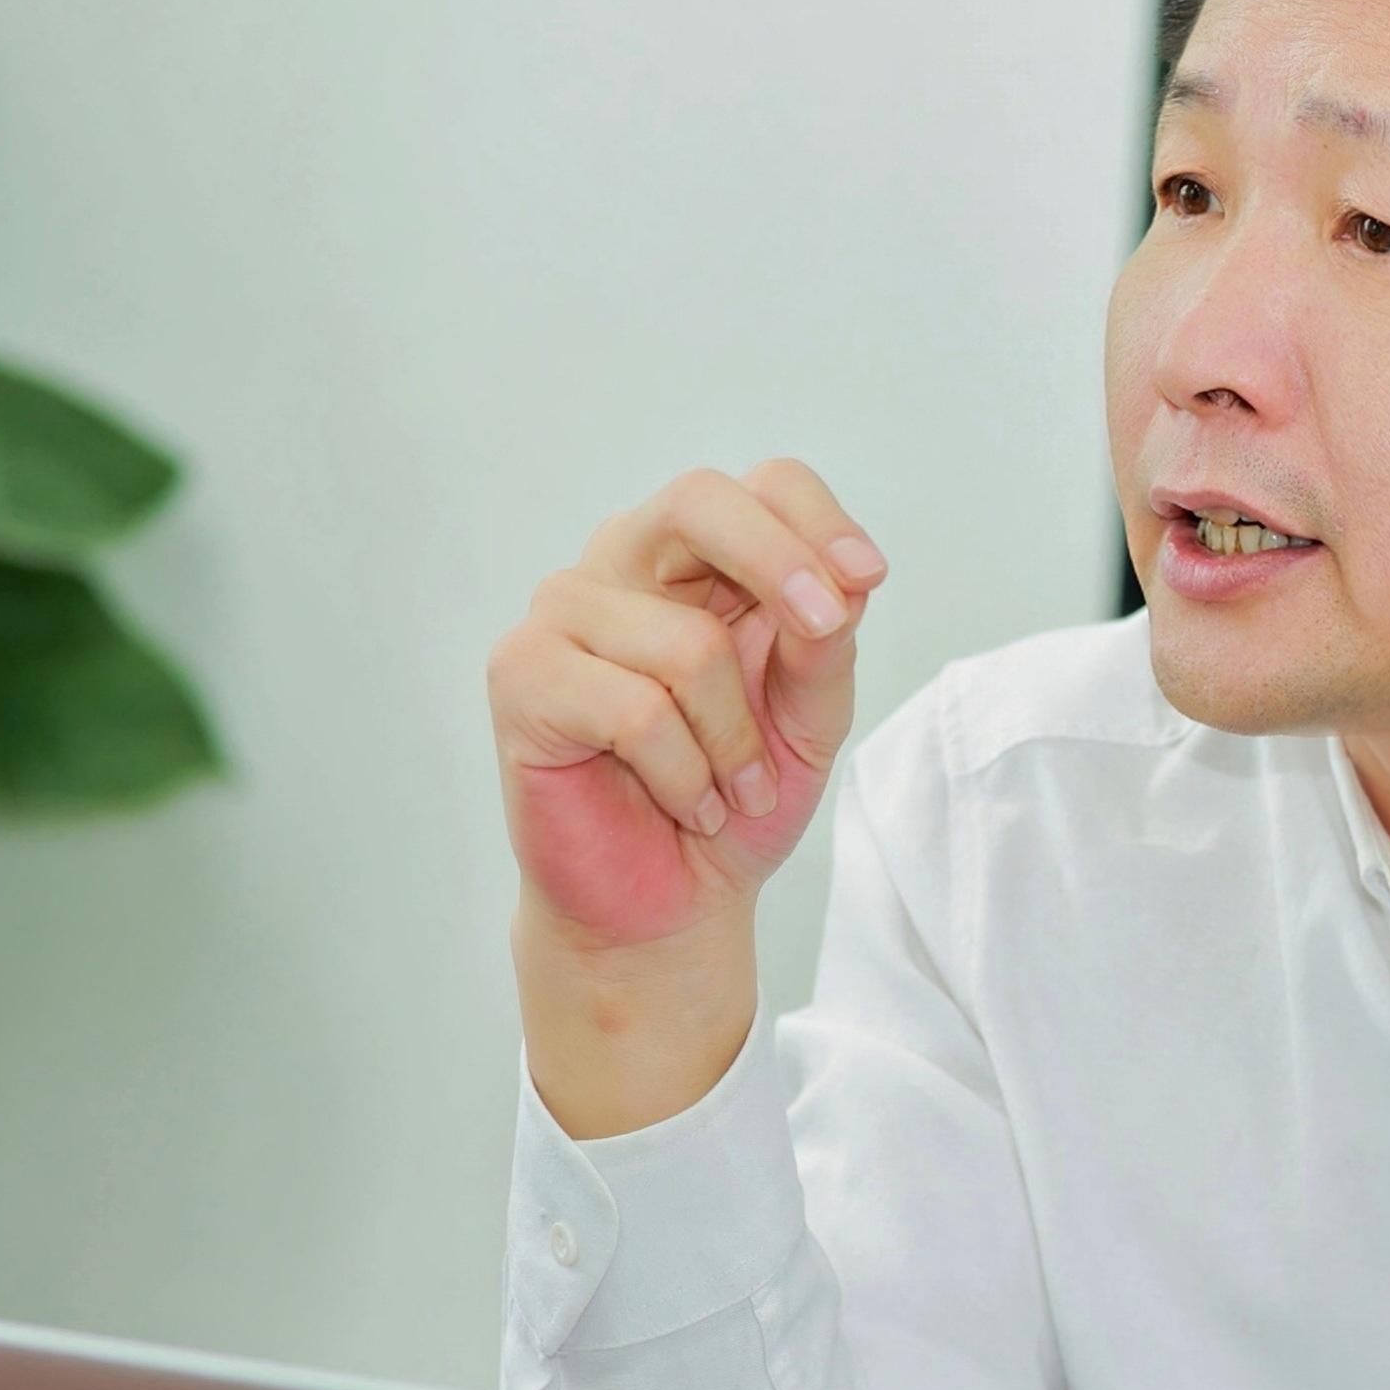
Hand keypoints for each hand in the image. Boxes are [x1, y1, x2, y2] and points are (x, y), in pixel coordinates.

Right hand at [491, 460, 888, 959]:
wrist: (670, 904)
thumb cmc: (737, 799)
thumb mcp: (810, 719)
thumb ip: (823, 646)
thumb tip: (842, 581)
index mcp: (702, 557)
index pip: (764, 486)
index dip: (819, 520)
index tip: (868, 577)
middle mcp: (627, 562)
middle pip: (700, 502)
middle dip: (780, 563)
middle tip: (826, 627)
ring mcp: (565, 611)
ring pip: (687, 643)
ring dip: (735, 740)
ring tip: (732, 790)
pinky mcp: (521, 673)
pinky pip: (636, 710)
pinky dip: (685, 775)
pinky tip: (687, 804)